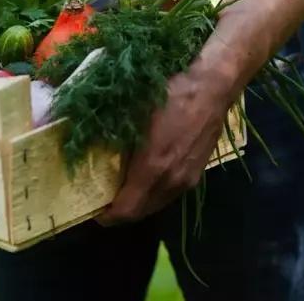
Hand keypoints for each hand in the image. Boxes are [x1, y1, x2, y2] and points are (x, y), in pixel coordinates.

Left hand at [95, 65, 233, 224]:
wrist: (212, 86)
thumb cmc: (168, 94)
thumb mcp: (133, 114)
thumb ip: (115, 140)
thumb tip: (92, 151)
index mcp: (153, 168)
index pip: (127, 210)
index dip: (107, 216)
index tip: (92, 210)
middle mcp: (172, 181)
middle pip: (141, 212)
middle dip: (120, 213)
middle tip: (102, 200)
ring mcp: (187, 179)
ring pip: (157, 204)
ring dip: (137, 204)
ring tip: (119, 191)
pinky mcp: (197, 173)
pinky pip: (169, 194)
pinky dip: (152, 194)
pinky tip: (143, 180)